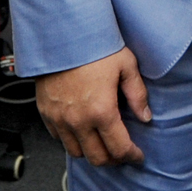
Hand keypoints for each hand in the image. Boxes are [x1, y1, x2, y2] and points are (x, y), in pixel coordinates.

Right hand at [35, 47, 150, 165]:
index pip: (119, 148)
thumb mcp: (126, 65)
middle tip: (121, 152)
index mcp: (101, 111)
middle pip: (97, 157)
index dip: (131, 155)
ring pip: (76, 152)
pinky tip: (82, 129)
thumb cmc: (94, 45)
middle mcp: (78, 120)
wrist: (62, 33)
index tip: (136, 155)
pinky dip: (72, 139)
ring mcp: (59, 119)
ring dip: (91, 152)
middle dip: (113, 159)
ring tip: (102, 143)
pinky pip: (58, 138)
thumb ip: (137, 94)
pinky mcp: (46, 113)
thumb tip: (144, 115)